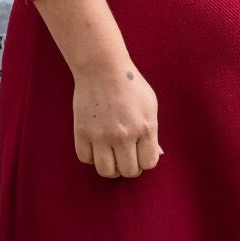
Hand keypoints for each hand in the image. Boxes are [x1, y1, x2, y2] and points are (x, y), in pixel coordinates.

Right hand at [72, 60, 160, 178]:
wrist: (102, 68)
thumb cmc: (130, 85)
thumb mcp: (150, 106)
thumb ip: (152, 132)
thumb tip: (156, 154)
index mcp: (145, 127)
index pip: (148, 163)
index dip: (145, 161)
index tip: (140, 154)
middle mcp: (124, 135)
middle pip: (128, 171)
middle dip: (129, 167)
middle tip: (126, 156)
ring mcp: (102, 136)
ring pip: (106, 171)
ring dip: (111, 167)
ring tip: (112, 156)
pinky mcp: (82, 133)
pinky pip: (86, 159)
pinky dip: (92, 157)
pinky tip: (97, 146)